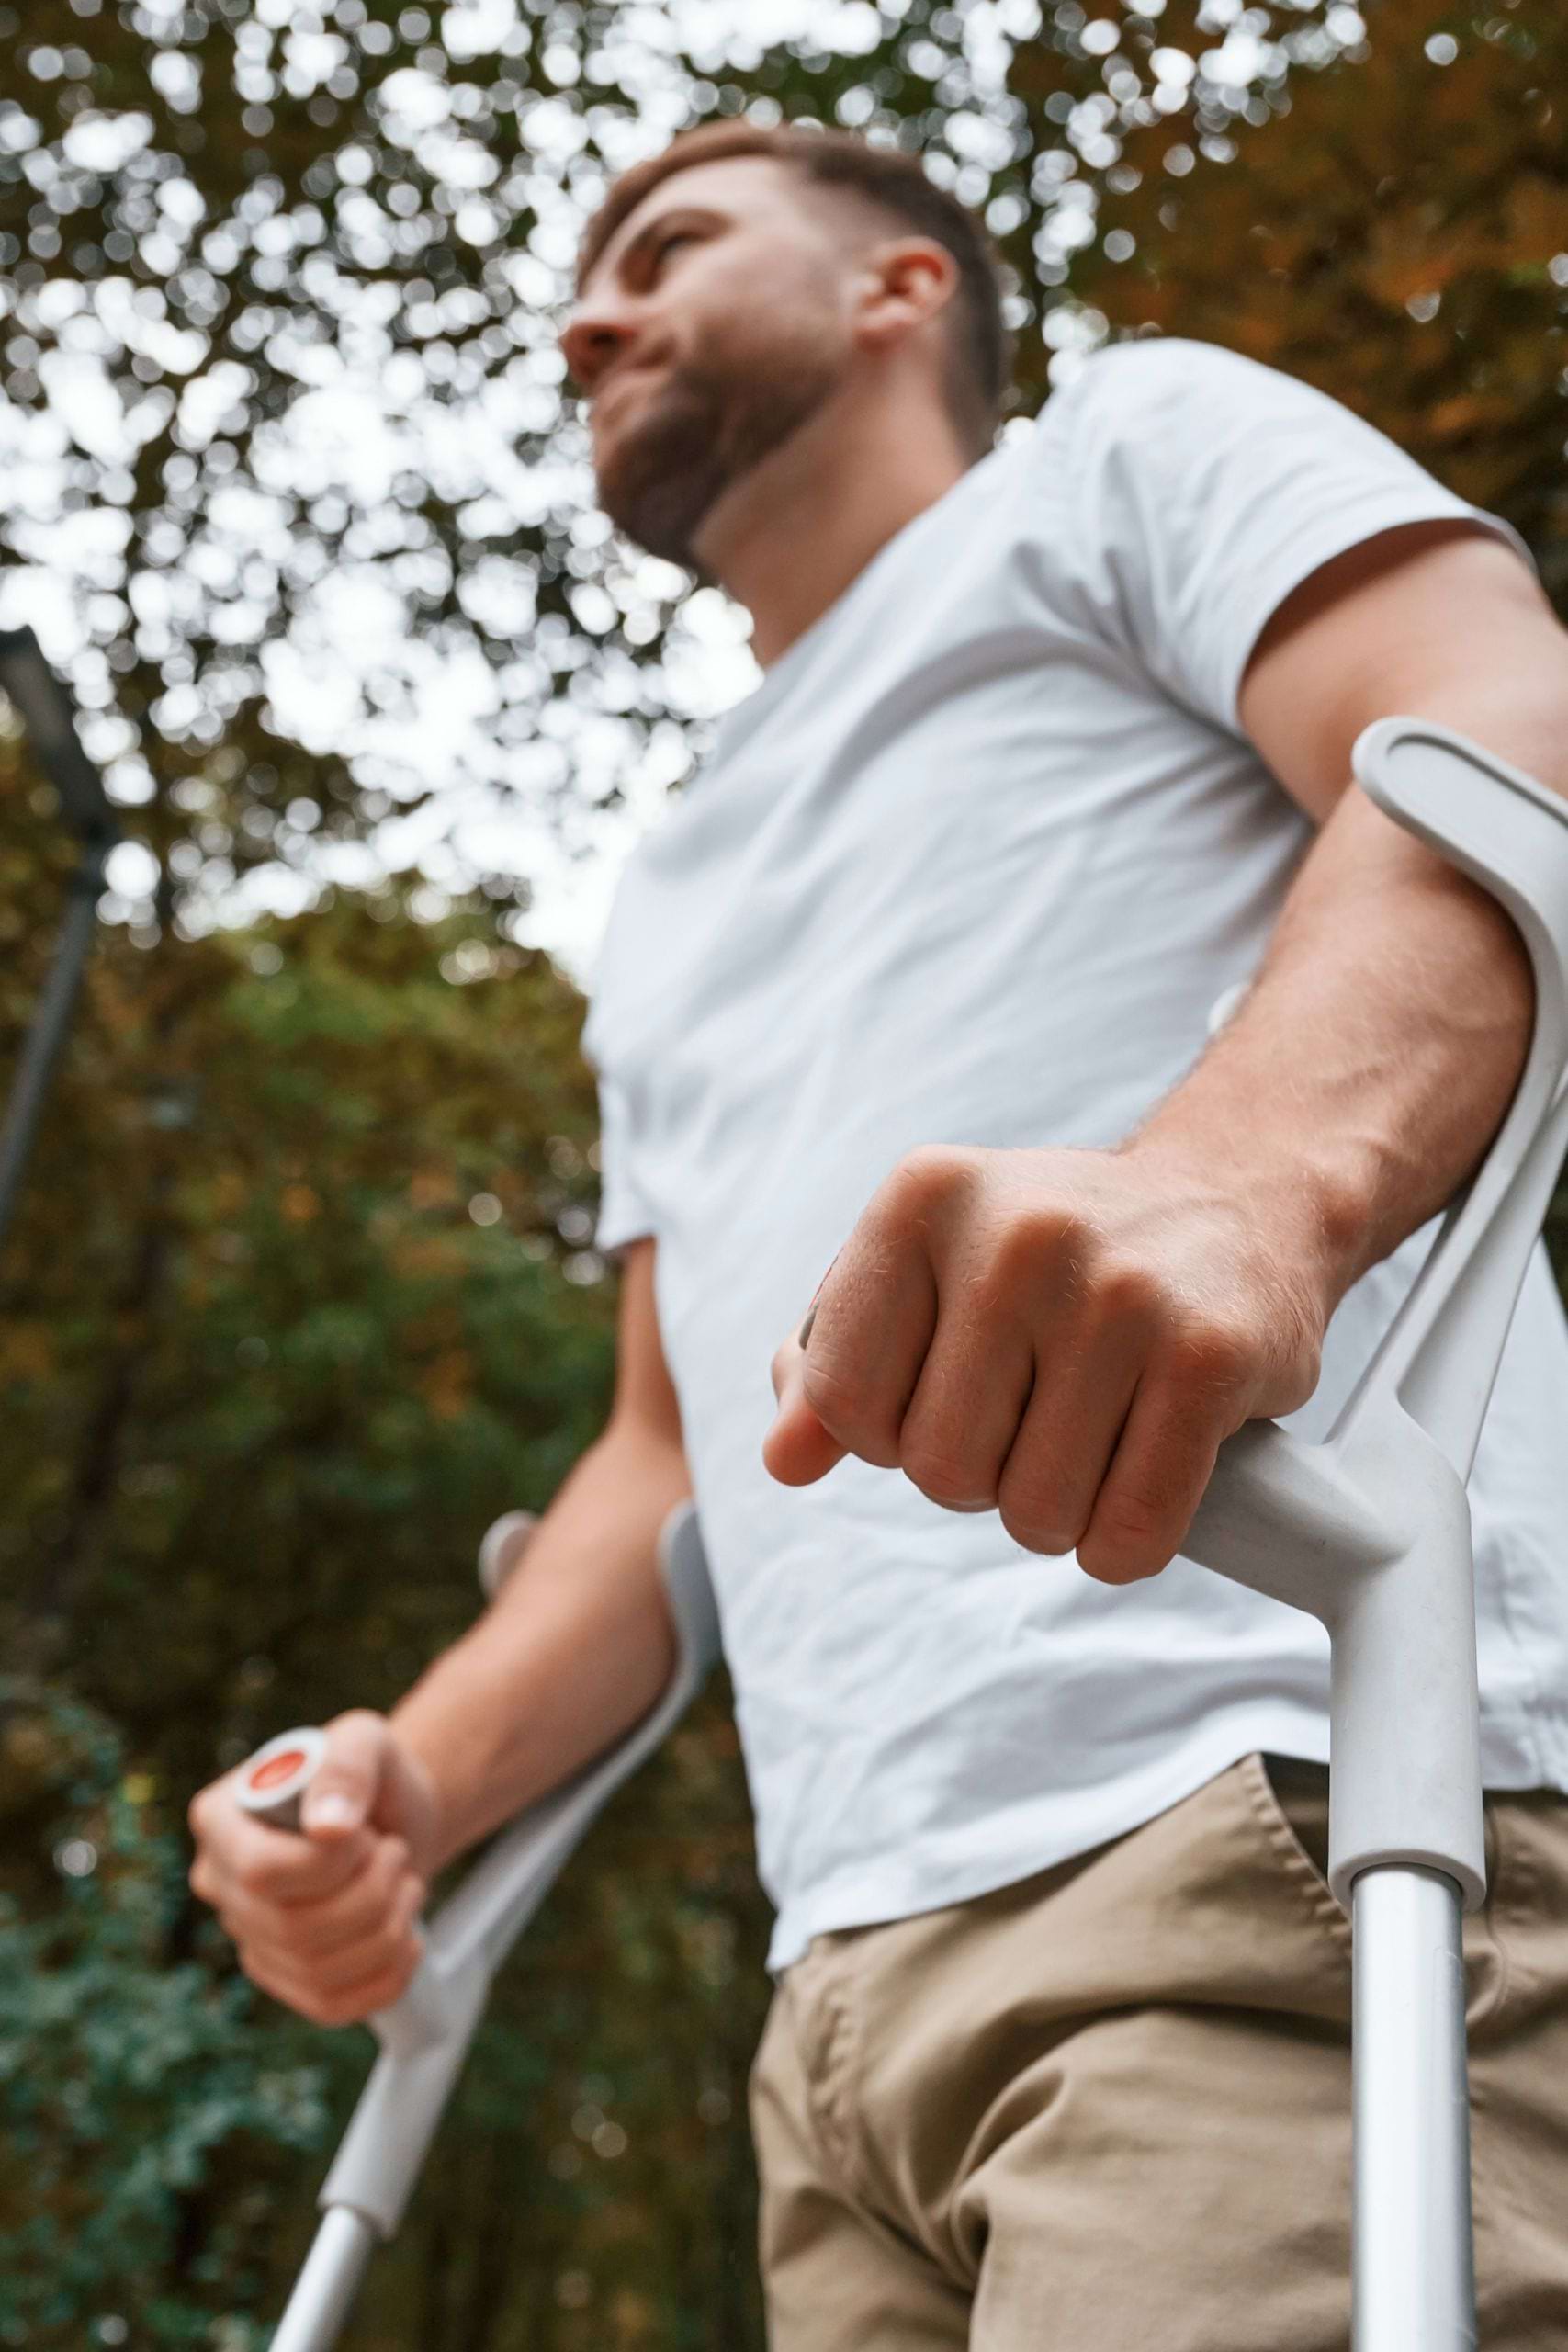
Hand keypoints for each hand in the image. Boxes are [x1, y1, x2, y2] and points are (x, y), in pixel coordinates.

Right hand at [188, 1710, 441, 2026]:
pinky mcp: (285, 1979)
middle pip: (293, 1930)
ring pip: (317, 1971)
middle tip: (395, 1854)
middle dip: (370, 1894)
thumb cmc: (368, 1772)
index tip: (364, 1833)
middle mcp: (220, 1883)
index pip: (262, 1874)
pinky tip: (405, 1935)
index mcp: (219, 1820)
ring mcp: (249, 1937)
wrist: (390, 1815)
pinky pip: (332, 2006)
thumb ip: (347, 1768)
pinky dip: (387, 1975)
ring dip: (387, 1927)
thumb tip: (328, 1828)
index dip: (331, 1864)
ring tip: (403, 1882)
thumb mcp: (364, 1740)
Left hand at [763, 1142, 1334, 1582]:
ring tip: (1087, 1442)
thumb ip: (838, 1357)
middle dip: (979, 1478)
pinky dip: (1123, 1543)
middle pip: (939, 1469)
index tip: (943, 1398)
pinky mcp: (1210, 1356)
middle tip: (1031, 1422)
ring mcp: (1121, 1293)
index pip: (843, 1400)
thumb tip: (786, 1460)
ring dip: (1055, 1514)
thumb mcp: (930, 1266)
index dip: (888, 1435)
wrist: (1234, 1202)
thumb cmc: (1053, 1258)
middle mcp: (1018, 1233)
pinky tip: (1137, 1484)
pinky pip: (1130, 1530)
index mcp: (923, 1197)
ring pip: (1035, 1512)